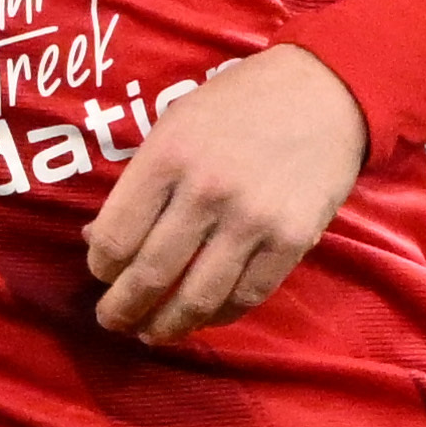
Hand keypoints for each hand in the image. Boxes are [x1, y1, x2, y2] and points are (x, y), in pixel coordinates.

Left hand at [87, 45, 370, 339]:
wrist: (325, 93)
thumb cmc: (238, 104)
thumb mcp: (174, 125)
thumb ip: (141, 181)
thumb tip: (100, 241)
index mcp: (167, 158)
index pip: (115, 237)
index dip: (100, 268)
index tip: (103, 274)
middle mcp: (205, 193)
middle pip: (150, 275)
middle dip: (122, 308)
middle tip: (113, 320)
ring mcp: (253, 220)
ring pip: (197, 297)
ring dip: (167, 326)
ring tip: (153, 333)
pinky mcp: (293, 239)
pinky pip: (248, 294)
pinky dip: (220, 315)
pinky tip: (205, 316)